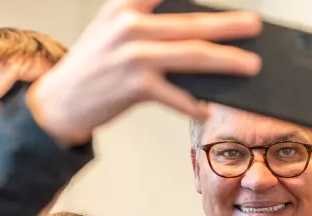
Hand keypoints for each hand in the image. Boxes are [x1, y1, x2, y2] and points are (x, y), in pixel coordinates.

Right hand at [27, 0, 261, 145]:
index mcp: (124, 4)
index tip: (230, 0)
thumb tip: (192, 37)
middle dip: (229, 26)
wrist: (58, 102)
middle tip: (254, 26)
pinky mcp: (135, 86)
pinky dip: (193, 105)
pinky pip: (175, 96)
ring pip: (192, 56)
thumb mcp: (111, 31)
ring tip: (249, 65)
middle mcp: (130, 25)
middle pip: (192, 24)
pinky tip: (206, 109)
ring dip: (226, 61)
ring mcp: (134, 56)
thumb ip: (147, 25)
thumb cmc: (90, 68)